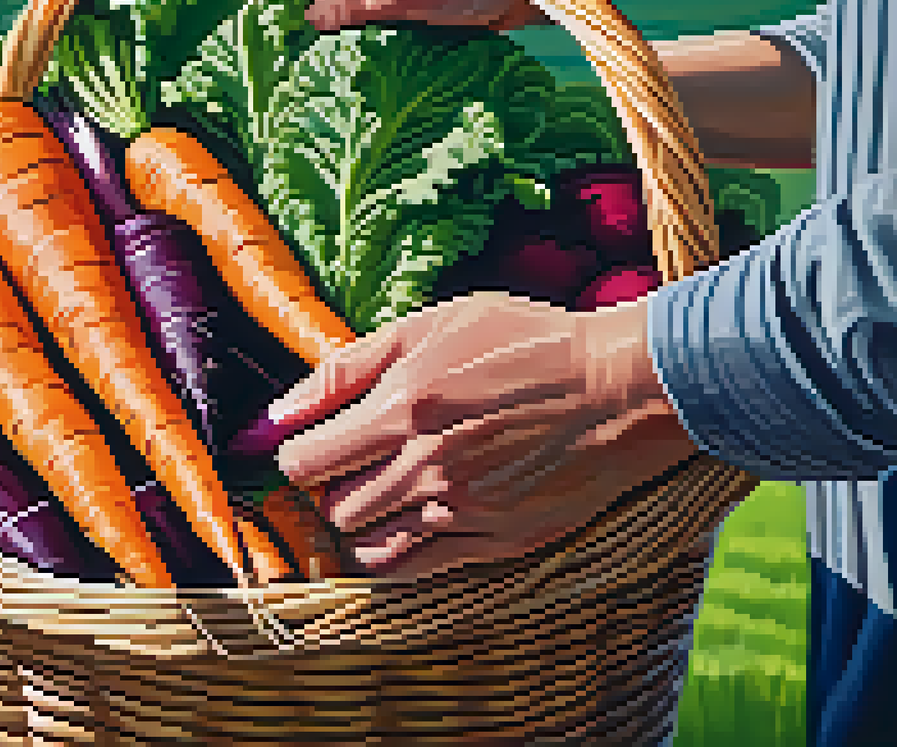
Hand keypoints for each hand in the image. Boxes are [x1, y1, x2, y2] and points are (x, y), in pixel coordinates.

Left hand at [270, 291, 700, 576]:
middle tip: (349, 467)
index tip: (310, 445)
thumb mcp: (432, 326)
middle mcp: (425, 467)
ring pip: (366, 544)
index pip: (305, 460)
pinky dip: (391, 555)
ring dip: (358, 523)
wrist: (619, 388)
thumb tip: (278, 410)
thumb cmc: (524, 344)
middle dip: (328, 489)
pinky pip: (414, 569)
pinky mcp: (495, 541)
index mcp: (403, 408)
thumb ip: (348, 366)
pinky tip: (399, 530)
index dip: (296, 455)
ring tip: (379, 494)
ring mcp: (461, 510)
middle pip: (331, 507)